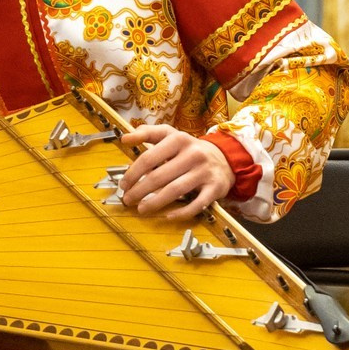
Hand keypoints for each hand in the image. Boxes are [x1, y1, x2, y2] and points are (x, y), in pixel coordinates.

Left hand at [119, 125, 233, 220]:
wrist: (225, 158)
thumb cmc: (190, 149)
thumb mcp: (171, 135)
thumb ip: (148, 133)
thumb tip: (125, 137)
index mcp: (178, 139)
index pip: (149, 158)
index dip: (133, 173)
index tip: (123, 184)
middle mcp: (193, 153)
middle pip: (159, 176)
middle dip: (139, 190)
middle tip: (128, 200)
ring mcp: (204, 171)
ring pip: (174, 190)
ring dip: (154, 202)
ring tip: (141, 209)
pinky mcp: (215, 187)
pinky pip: (196, 204)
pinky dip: (181, 212)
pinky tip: (168, 216)